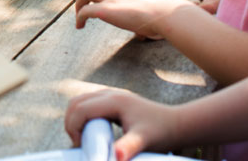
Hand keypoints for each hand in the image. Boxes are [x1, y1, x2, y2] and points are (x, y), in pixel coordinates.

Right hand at [65, 85, 181, 160]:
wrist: (177, 123)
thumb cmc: (162, 132)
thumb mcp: (144, 141)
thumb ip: (128, 147)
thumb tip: (115, 157)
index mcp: (113, 101)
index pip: (80, 109)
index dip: (73, 128)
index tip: (80, 146)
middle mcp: (109, 94)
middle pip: (75, 102)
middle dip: (70, 123)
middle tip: (78, 144)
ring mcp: (111, 95)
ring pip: (80, 101)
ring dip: (75, 119)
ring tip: (82, 140)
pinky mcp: (113, 101)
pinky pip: (88, 104)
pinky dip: (82, 116)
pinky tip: (91, 132)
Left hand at [75, 0, 193, 37]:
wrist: (168, 14)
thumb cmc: (166, 13)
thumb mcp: (154, 3)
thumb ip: (147, 6)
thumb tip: (152, 19)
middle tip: (80, 2)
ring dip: (77, 3)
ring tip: (78, 16)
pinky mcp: (107, 10)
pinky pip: (85, 11)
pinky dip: (79, 18)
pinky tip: (81, 26)